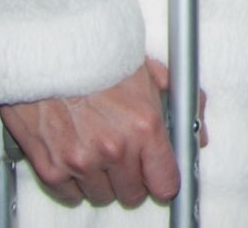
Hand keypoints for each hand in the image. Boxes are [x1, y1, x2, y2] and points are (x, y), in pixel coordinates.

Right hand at [4, 57, 203, 205]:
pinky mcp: (50, 169)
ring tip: (96, 148)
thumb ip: (183, 104)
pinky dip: (74, 182)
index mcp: (144, 125)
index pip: (165, 183)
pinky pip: (70, 195)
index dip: (164, 180)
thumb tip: (199, 136)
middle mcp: (114, 148)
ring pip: (102, 196)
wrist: (47, 52)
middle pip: (133, 194)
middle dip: (133, 178)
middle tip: (125, 156)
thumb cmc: (97, 57)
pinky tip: (75, 154)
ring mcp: (80, 162)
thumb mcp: (150, 71)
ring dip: (103, 179)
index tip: (160, 175)